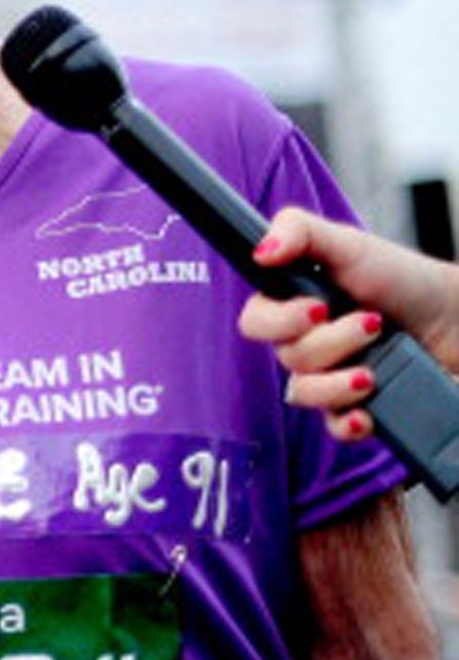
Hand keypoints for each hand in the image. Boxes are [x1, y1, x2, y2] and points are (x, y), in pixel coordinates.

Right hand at [239, 206, 458, 439]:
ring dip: (339, 381)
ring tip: (376, 368)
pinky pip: (334, 427)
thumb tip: (260, 251)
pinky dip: (348, 423)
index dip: (279, 321)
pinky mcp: (359, 408)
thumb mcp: (350, 243)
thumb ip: (298, 231)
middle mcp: (308, 345)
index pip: (255, 322)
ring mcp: (331, 379)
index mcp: (295, 307)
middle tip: (372, 323)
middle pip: (287, 358)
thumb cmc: (405, 280)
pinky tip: (367, 413)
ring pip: (305, 395)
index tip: (318, 307)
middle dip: (331, 342)